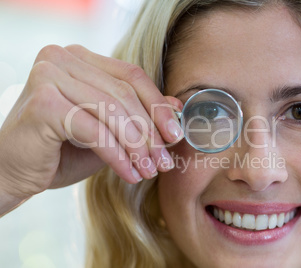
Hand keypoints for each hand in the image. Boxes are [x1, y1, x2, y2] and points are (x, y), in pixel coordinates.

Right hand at [0, 44, 182, 206]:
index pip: (131, 76)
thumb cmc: (60, 150)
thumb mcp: (109, 131)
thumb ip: (139, 115)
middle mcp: (62, 59)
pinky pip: (95, 131)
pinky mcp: (44, 103)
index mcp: (79, 58)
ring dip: (137, 147)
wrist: (12, 171)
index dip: (158, 106)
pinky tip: (129, 174)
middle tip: (164, 162)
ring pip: (112, 112)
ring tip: (149, 170)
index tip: (175, 135)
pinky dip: (117, 156)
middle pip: (125, 94)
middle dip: (150, 132)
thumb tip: (177, 107)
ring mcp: (50, 76)